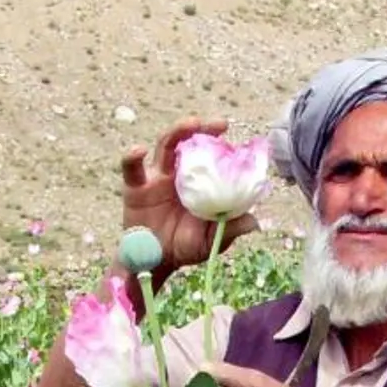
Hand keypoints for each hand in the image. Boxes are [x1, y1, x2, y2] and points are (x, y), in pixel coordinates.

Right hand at [119, 117, 260, 285]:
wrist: (156, 263)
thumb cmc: (186, 247)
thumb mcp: (212, 240)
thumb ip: (231, 229)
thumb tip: (254, 222)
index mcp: (199, 182)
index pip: (210, 154)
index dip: (223, 143)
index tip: (239, 138)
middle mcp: (179, 174)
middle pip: (189, 142)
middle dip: (203, 128)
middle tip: (220, 124)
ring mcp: (157, 178)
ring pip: (165, 145)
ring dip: (177, 131)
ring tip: (191, 124)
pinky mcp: (135, 188)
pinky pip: (131, 168)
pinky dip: (132, 157)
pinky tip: (138, 151)